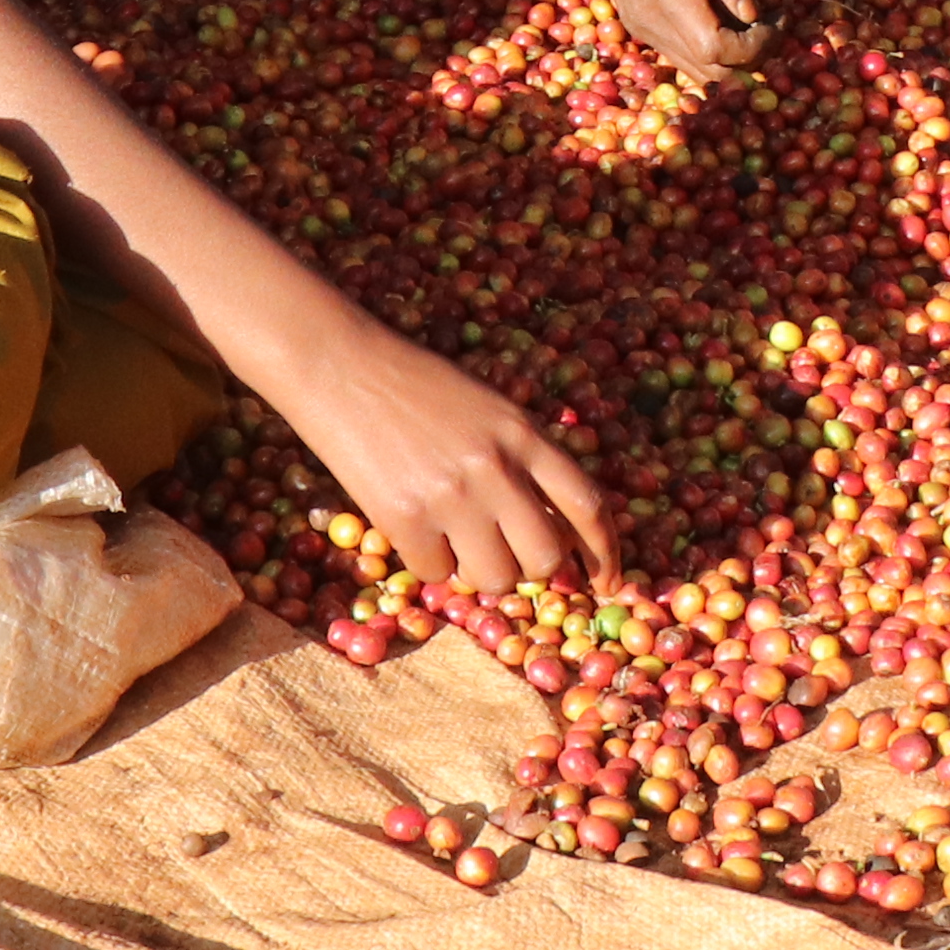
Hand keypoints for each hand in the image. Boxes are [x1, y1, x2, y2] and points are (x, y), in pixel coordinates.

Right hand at [274, 314, 616, 590]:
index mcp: (525, 435)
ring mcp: (451, 497)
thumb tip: (551, 530)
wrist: (342, 368)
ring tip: (457, 543)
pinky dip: (430, 564)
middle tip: (507, 557)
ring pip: (496, 578)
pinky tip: (415, 531)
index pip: (587, 505)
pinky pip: (437, 573)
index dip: (605, 552)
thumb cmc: (417, 386)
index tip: (607, 581)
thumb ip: (524, 460)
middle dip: (531, 570)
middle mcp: (496, 468)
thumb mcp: (490, 409)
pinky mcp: (404, 519)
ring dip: (482, 574)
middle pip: (545, 557)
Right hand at [560, 0, 767, 76]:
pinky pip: (680, 55)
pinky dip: (709, 49)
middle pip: (709, 72)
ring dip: (731, 59)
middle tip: (772, 23)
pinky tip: (722, 18)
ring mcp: (640, 28)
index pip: (718, 50)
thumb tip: (753, 15)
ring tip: (752, 23)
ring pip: (695, 70)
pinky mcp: (637, 25)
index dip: (757, 44)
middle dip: (751, 57)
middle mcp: (650, 22)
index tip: (778, 18)